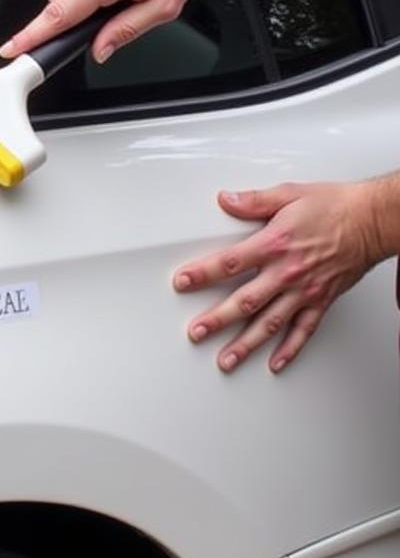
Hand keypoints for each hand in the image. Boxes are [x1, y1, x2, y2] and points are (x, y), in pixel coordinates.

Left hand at [173, 181, 383, 372]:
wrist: (374, 220)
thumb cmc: (334, 206)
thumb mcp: (288, 194)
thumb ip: (253, 201)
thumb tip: (225, 200)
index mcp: (275, 244)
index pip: (231, 262)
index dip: (203, 273)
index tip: (182, 282)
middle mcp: (288, 272)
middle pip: (246, 300)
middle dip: (218, 319)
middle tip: (196, 332)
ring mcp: (305, 291)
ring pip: (271, 322)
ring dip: (246, 343)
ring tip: (226, 359)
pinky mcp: (322, 301)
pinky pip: (304, 330)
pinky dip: (289, 349)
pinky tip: (274, 362)